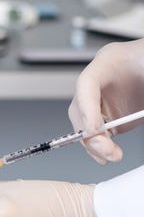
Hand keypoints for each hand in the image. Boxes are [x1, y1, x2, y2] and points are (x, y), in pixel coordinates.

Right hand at [68, 39, 143, 163]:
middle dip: (90, 132)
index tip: (94, 129)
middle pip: (80, 108)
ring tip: (111, 155)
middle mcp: (100, 82)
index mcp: (110, 61)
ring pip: (83, 124)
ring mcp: (101, 99)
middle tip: (106, 148)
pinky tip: (108, 155)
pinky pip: (96, 133)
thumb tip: (141, 115)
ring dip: (94, 144)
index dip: (86, 108)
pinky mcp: (108, 115)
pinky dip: (100, 147)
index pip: (86, 83)